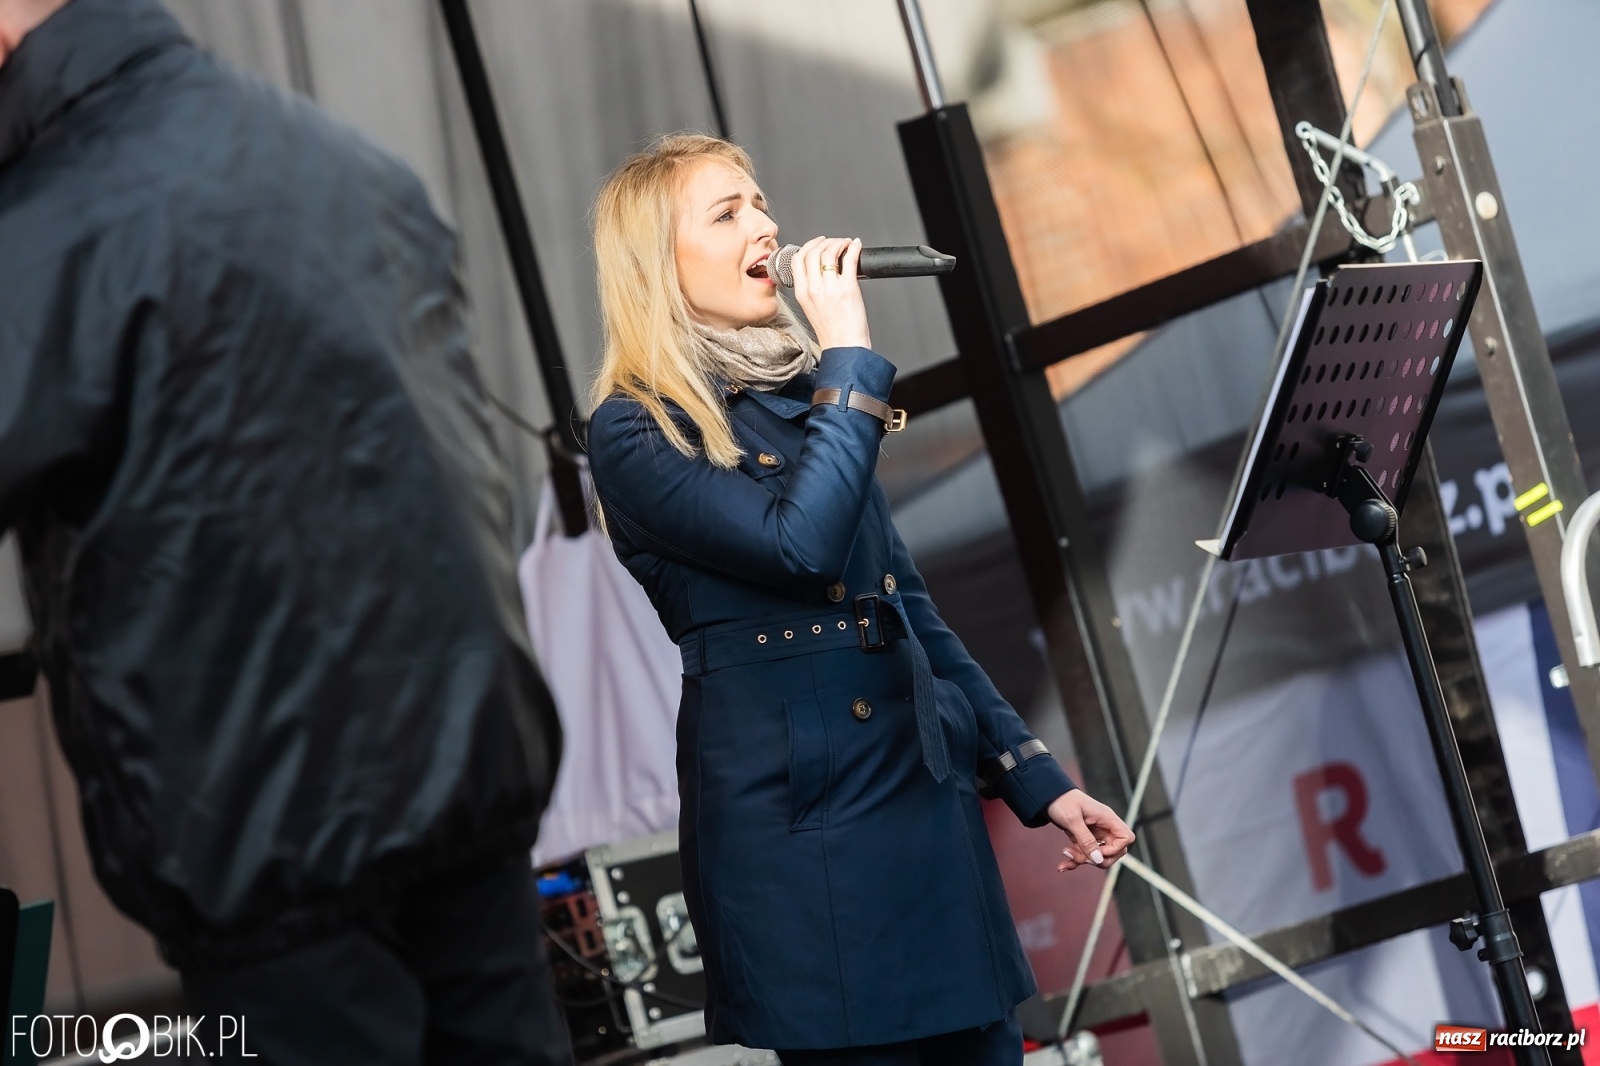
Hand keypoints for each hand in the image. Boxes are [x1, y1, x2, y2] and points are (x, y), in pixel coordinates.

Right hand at [790, 236, 870, 350]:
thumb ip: (810, 288)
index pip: (798, 259)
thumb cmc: (831, 331)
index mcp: (802, 293)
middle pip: (812, 252)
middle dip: (825, 241)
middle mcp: (814, 289)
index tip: (817, 243)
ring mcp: (831, 288)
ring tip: (846, 244)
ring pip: (829, 253)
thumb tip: (819, 269)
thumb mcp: (810, 308)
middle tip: (834, 242)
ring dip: (839, 243)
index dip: (808, 245)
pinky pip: (849, 260)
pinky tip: (856, 247)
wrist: (844, 347)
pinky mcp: (848, 288)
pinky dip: (853, 248)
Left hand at [1048, 789, 1134, 872]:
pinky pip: (1084, 854)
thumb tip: (1098, 859)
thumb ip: (1086, 840)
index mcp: (1106, 818)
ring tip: (1065, 852)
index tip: (1098, 849)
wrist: (1046, 796)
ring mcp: (1094, 833)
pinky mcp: (1083, 838)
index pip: (1126, 838)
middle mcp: (1104, 826)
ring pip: (1098, 855)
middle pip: (1115, 851)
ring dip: (1083, 859)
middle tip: (1081, 855)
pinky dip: (1074, 861)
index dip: (1116, 849)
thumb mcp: (1072, 820)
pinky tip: (1062, 866)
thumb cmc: (1062, 801)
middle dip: (1098, 858)